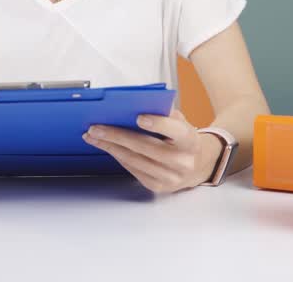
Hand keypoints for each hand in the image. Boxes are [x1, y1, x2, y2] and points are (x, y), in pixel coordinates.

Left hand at [82, 109, 213, 192]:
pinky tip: (108, 148)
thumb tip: (135, 105)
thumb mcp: (181, 122)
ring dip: (110, 148)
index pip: (175, 131)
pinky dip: (118, 157)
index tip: (139, 117)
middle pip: (145, 147)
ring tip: (94, 137)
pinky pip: (133, 170)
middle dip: (117, 136)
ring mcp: (170, 177)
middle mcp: (182, 161)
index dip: (157, 124)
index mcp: (190, 140)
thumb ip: (164, 114)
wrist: (198, 166)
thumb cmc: (184, 140)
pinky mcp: (159, 186)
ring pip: (135, 160)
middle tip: (96, 128)